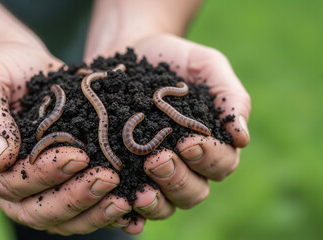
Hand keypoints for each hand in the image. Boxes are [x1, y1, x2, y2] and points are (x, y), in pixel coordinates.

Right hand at [0, 43, 131, 234]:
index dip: (42, 174)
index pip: (6, 183)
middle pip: (33, 210)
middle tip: (108, 179)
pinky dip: (100, 212)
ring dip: (92, 212)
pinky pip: (75, 211)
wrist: (19, 68)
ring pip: (57, 218)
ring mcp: (26, 191)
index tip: (77, 156)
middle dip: (73, 198)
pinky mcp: (53, 187)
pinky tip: (128, 207)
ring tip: (124, 199)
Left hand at [123, 34, 250, 219]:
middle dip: (178, 179)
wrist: (128, 55)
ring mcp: (154, 176)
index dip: (208, 158)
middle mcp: (186, 166)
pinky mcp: (125, 176)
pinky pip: (130, 204)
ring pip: (165, 205)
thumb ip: (229, 96)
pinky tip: (119, 206)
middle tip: (157, 159)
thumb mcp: (206, 66)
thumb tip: (242, 137)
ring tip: (140, 188)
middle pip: (193, 191)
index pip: (221, 164)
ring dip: (155, 201)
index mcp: (211, 144)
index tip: (189, 142)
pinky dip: (127, 212)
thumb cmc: (174, 59)